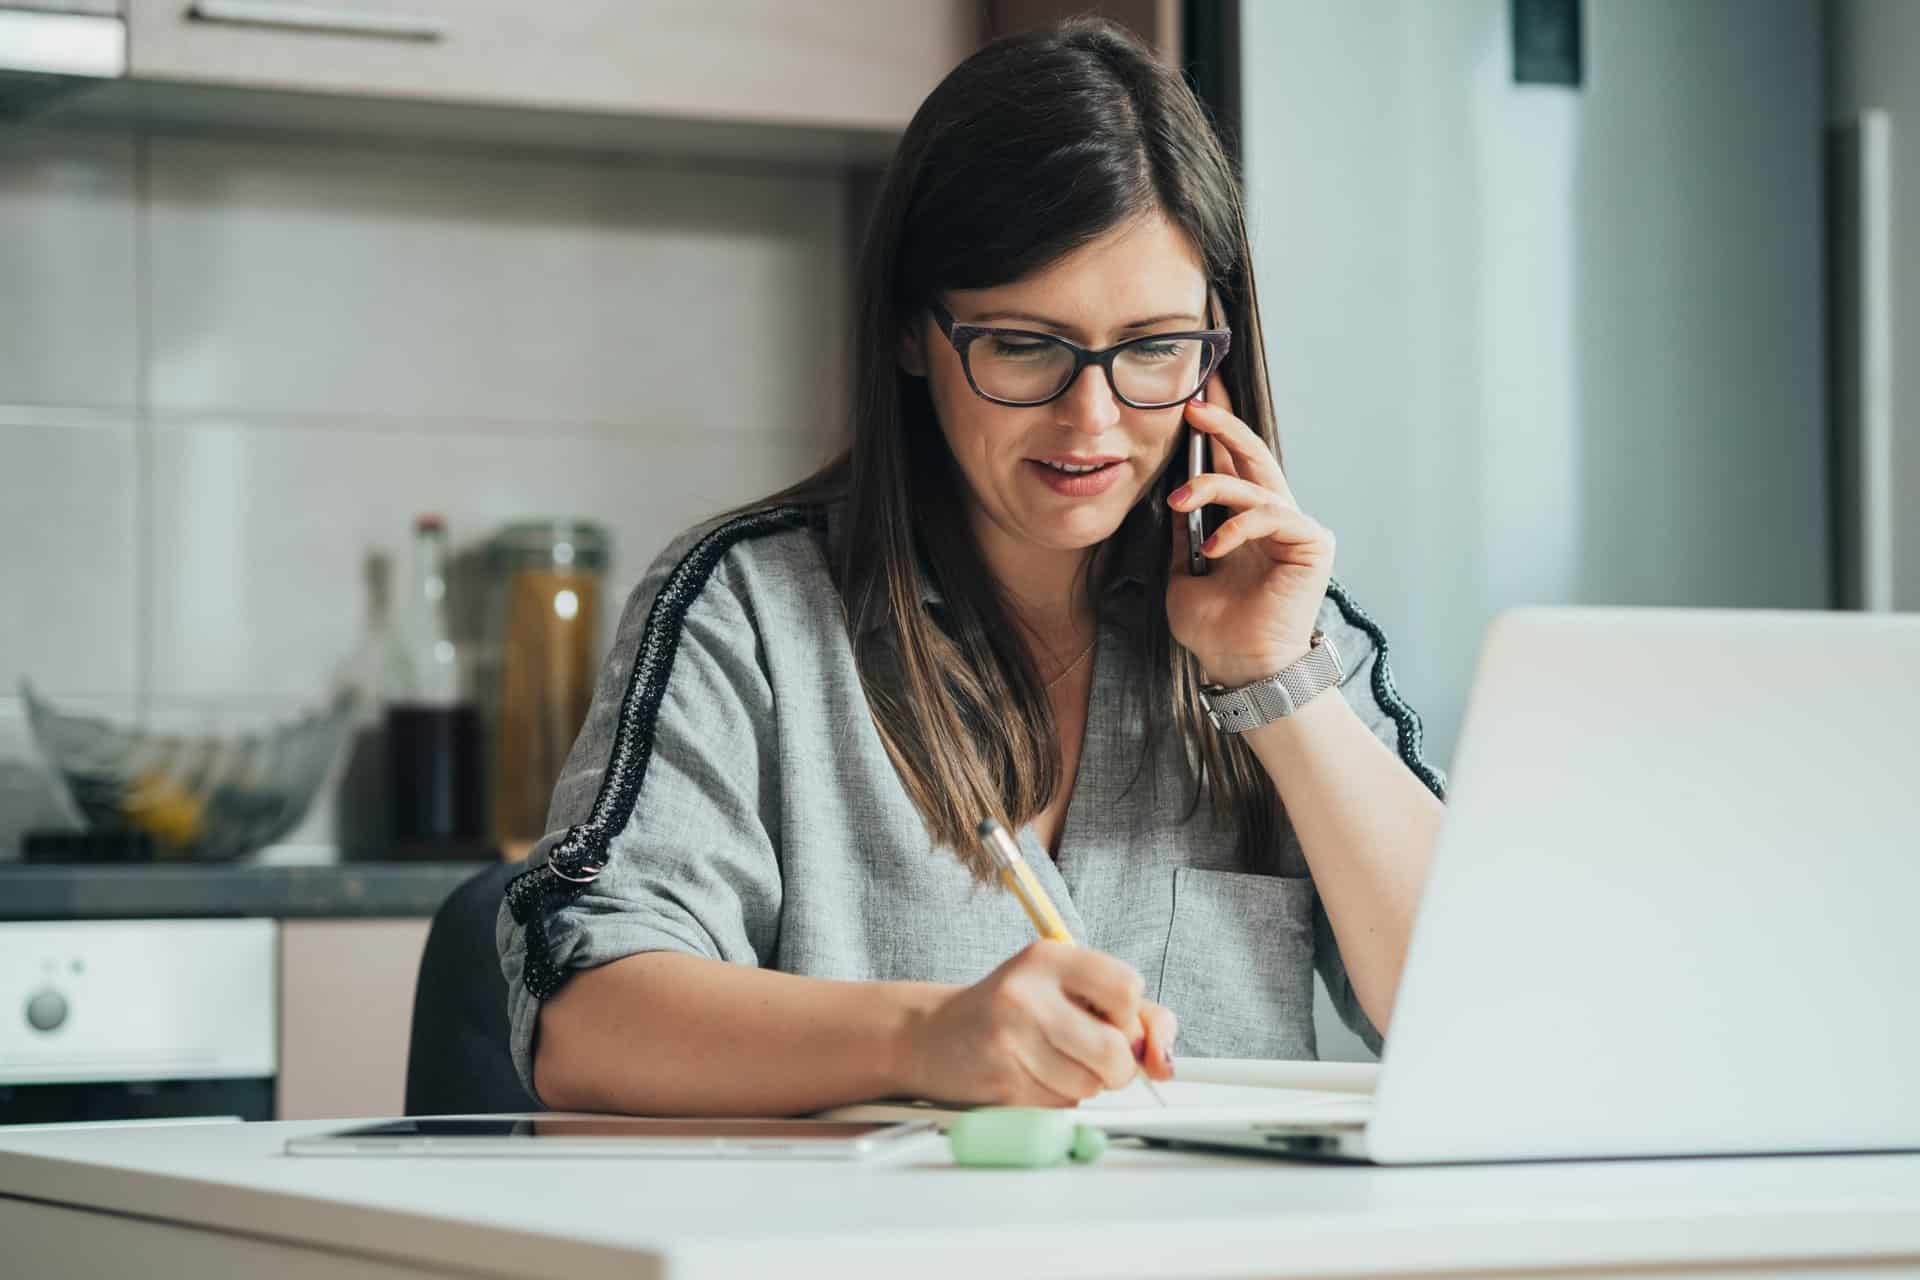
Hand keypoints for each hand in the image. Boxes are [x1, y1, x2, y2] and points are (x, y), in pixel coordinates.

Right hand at [901, 941, 1177, 1106]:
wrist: (932, 1036)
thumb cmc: (1011, 1011)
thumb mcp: (1068, 990)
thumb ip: (1133, 1015)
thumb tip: (1164, 1060)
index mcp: (1049, 957)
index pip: (1128, 988)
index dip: (1131, 1018)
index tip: (1112, 1021)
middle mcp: (1028, 992)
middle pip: (1115, 1049)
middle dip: (1115, 1066)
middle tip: (1090, 1055)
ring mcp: (1011, 1038)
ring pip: (1091, 1085)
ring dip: (1083, 1085)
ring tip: (1049, 1061)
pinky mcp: (1001, 1081)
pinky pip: (1061, 1108)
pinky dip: (1057, 1101)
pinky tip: (1030, 1077)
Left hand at [1165, 372, 1335, 688]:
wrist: (1241, 666)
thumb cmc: (1217, 628)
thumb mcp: (1184, 572)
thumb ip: (1186, 532)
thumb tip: (1176, 495)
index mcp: (1246, 522)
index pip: (1233, 464)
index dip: (1217, 429)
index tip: (1193, 397)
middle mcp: (1275, 518)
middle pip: (1252, 456)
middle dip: (1223, 425)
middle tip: (1194, 404)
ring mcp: (1296, 528)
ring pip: (1255, 485)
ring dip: (1212, 486)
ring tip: (1180, 500)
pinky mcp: (1312, 542)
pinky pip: (1271, 516)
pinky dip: (1237, 526)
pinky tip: (1213, 547)